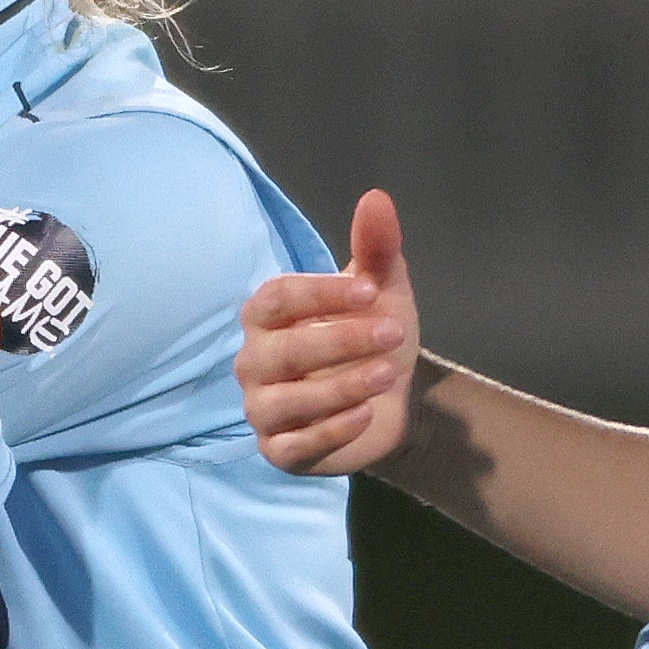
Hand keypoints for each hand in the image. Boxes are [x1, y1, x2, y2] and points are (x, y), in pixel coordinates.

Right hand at [240, 191, 422, 477]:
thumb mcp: (380, 290)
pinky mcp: (279, 451)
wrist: (392, 400)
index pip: (277, 298)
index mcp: (265, 316)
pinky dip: (334, 430)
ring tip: (387, 375)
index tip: (371, 292)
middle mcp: (254, 361)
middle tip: (394, 333)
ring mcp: (262, 409)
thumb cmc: (372, 337)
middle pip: (285, 350)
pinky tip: (368, 414)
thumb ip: (375, 247)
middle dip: (342, 341)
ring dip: (343, 386)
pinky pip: (296, 444)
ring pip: (288, 402)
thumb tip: (377, 197)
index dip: (321, 294)